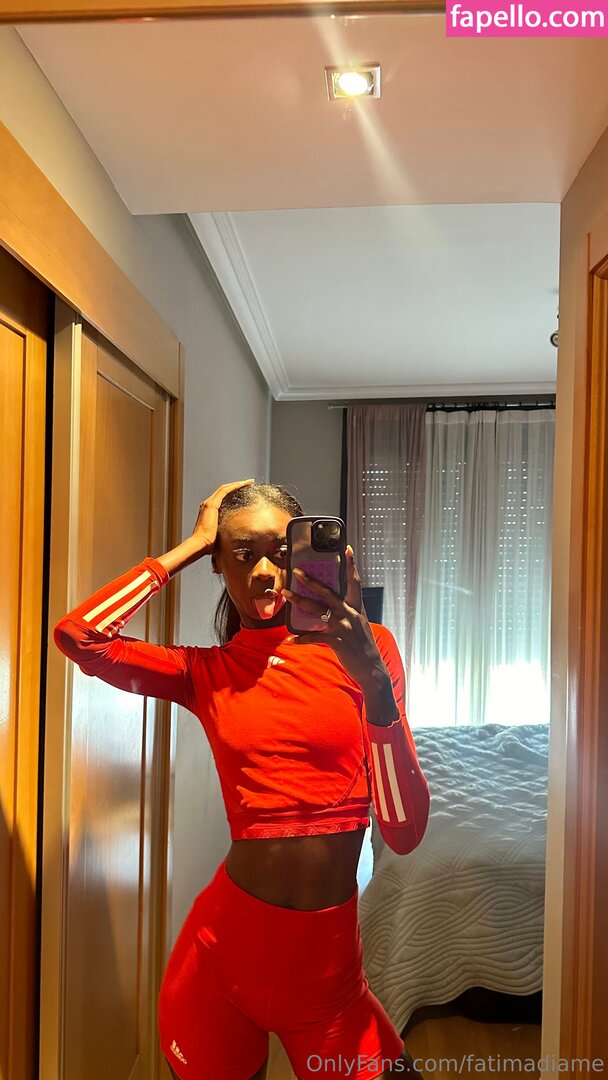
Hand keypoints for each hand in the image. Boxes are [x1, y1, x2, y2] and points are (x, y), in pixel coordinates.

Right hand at [192, 479, 254, 554]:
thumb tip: (235, 537)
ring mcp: (209, 503)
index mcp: (209, 511)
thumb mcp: (221, 534)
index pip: (223, 498)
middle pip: (224, 491)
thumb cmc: (210, 544)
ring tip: (249, 482)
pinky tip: (243, 484)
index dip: (234, 493)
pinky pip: (224, 491)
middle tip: (249, 483)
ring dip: (237, 484)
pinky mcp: (211, 504)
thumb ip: (226, 531)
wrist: (201, 544)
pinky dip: (234, 486)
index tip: (245, 492)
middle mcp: (208, 505)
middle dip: (237, 486)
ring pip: (225, 489)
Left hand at [283, 546, 391, 696]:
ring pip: (317, 610)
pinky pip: (314, 637)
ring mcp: (343, 627)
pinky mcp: (337, 642)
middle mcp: (350, 614)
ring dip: (299, 601)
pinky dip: (302, 639)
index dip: (351, 565)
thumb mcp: (359, 626)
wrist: (373, 670)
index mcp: (357, 608)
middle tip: (297, 571)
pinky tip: (291, 640)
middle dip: (311, 581)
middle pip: (328, 592)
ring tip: (285, 593)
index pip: (354, 582)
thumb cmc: (364, 647)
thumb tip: (330, 607)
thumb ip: (347, 614)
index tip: (346, 548)